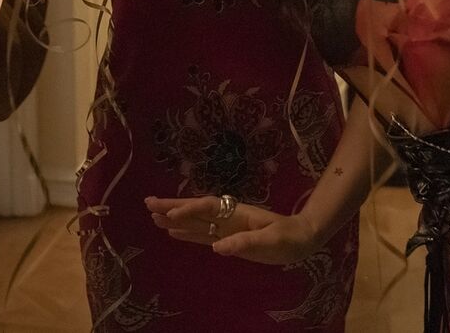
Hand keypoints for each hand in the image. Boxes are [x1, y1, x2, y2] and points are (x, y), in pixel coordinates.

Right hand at [146, 195, 321, 264]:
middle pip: (196, 209)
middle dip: (173, 206)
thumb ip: (246, 243)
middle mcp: (228, 216)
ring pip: (195, 221)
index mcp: (237, 212)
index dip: (189, 210)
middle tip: (148, 203)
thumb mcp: (271, 241)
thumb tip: (218, 247)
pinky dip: (186, 233)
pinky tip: (172, 232)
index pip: (208, 207)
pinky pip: (202, 234)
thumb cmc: (288, 238)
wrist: (301, 239)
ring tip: (152, 216)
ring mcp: (226, 226)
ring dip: (174, 218)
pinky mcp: (227, 238)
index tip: (171, 215)